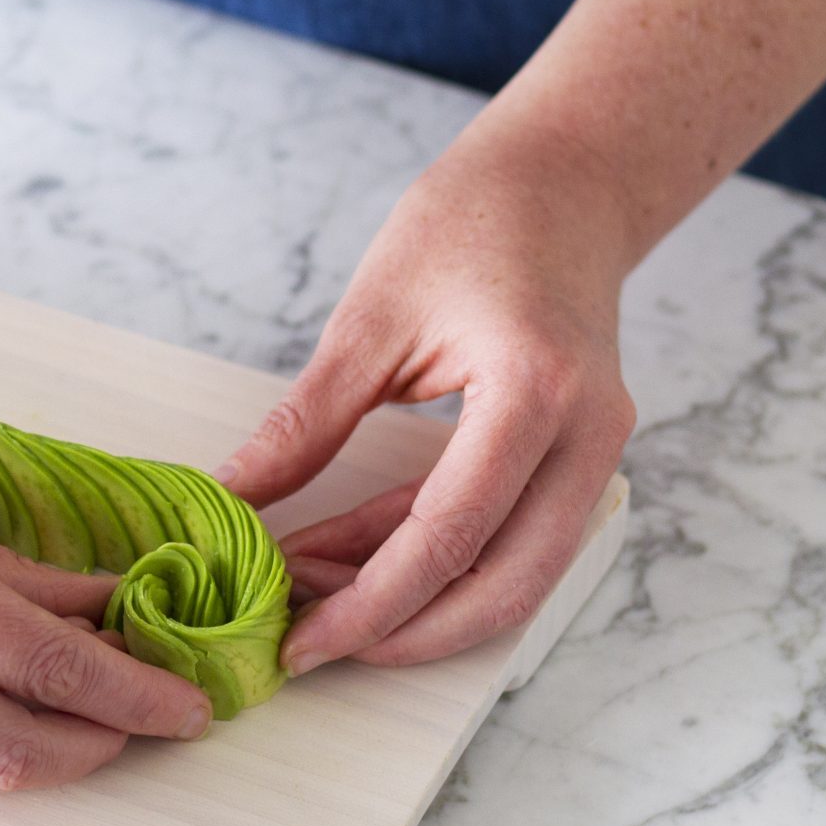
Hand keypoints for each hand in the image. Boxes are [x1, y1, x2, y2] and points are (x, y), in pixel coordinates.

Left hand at [215, 150, 636, 673]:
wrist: (565, 180)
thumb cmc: (471, 222)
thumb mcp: (370, 318)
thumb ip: (305, 422)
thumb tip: (230, 499)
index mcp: (535, 391)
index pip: (451, 534)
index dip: (370, 602)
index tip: (299, 639)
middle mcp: (588, 435)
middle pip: (505, 586)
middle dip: (404, 633)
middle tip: (310, 644)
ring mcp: (595, 452)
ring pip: (515, 576)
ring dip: (416, 601)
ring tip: (313, 593)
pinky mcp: (579, 459)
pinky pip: (509, 535)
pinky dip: (433, 557)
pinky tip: (349, 556)